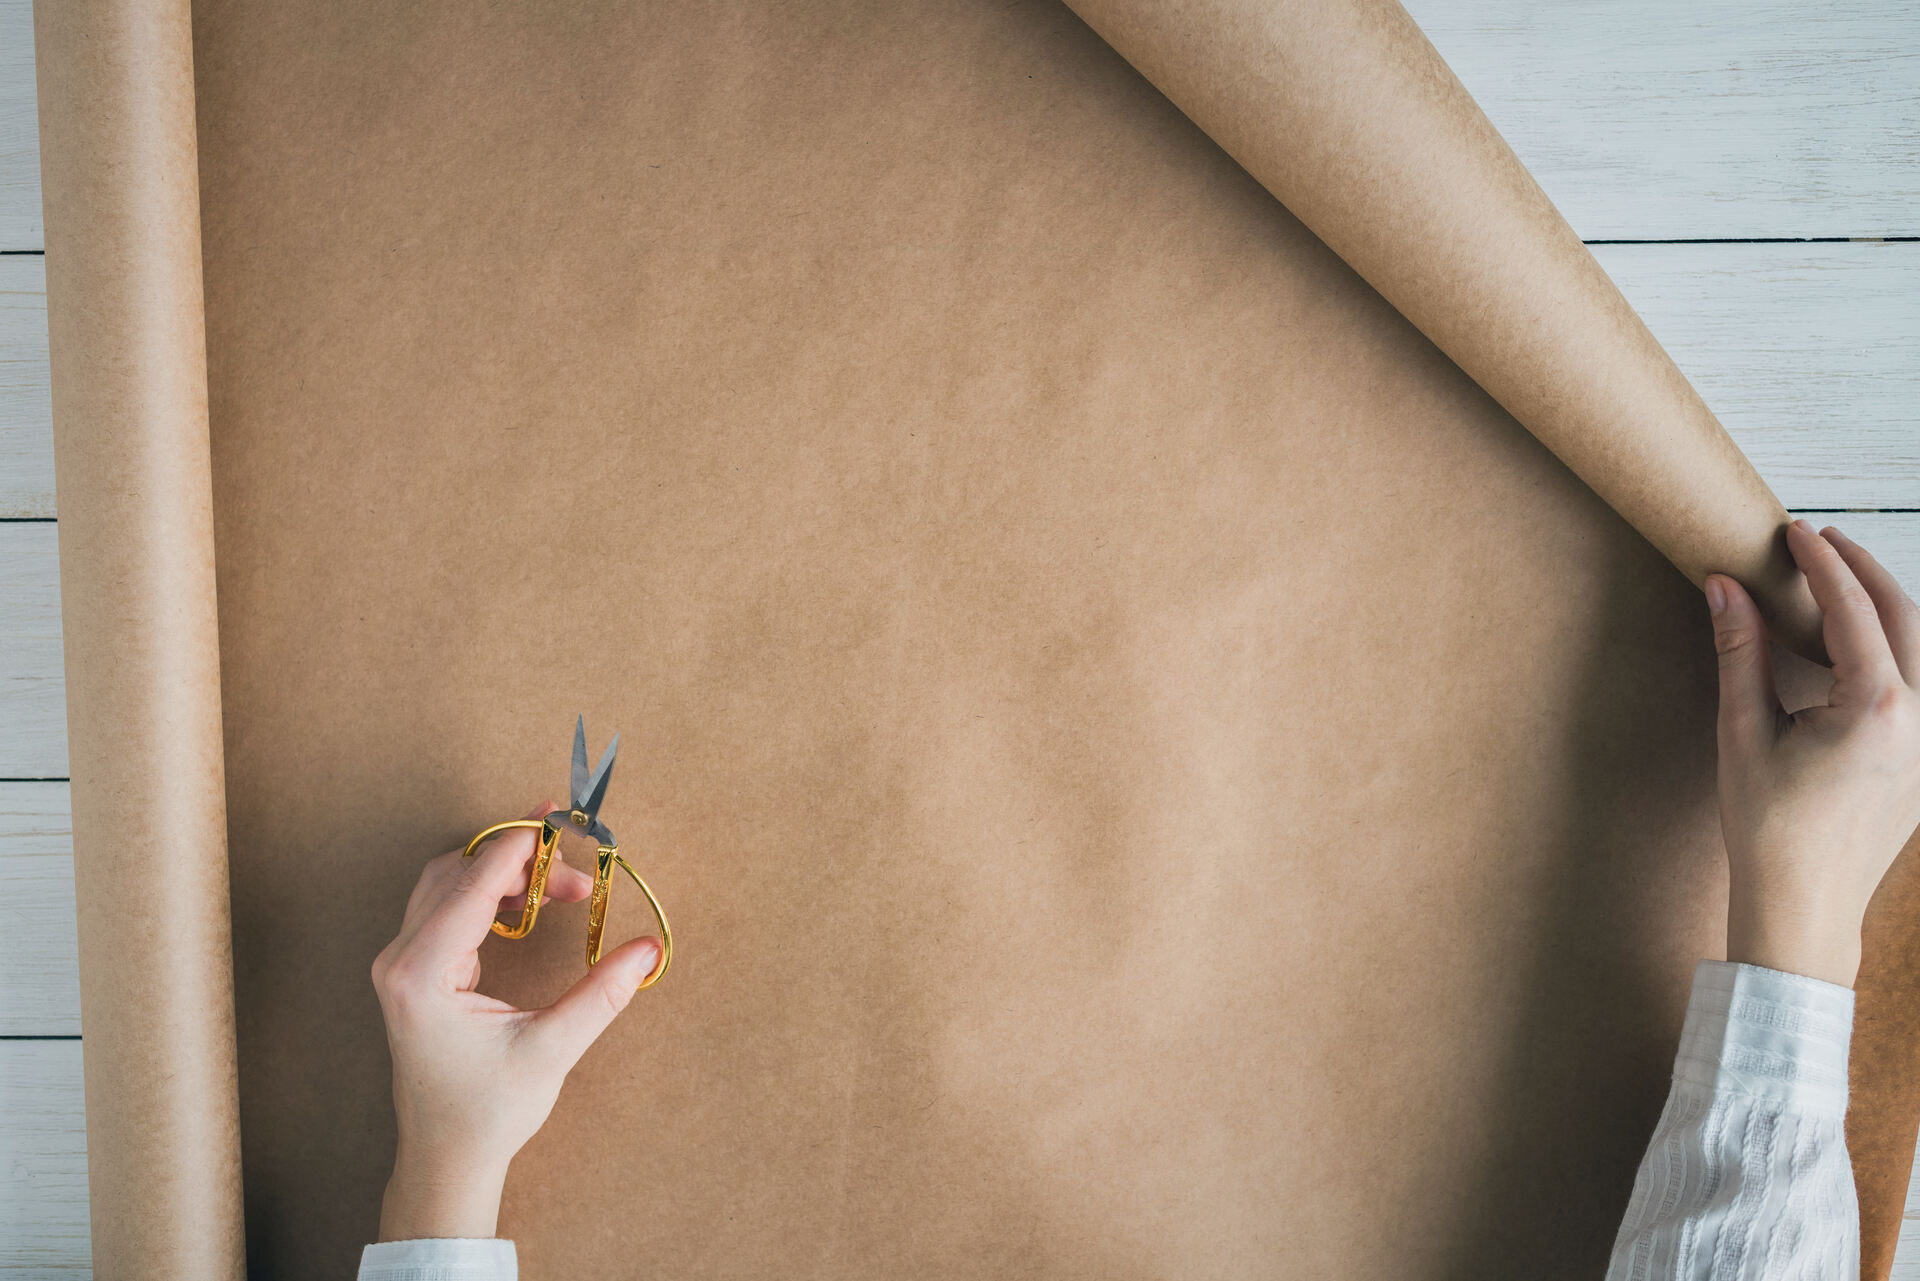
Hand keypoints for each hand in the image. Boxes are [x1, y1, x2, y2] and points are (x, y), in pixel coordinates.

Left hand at [370, 803, 662, 1238]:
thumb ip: (601, 994)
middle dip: (519, 861)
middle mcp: (401, 960)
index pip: (472, 885)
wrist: (445, 1156)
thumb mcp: (552, 1050)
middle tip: (575, 872)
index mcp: (424, 974)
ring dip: (503, 875)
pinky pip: (445, 908)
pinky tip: (526, 908)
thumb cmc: (487, 1111)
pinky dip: (488, 896)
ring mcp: (401, 965)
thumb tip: (647, 949)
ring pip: (447, 885)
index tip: (559, 826)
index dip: (519, 850)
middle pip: (456, 873)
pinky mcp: (413, 971)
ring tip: (560, 886)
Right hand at [1708, 521, 1919, 986]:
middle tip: (1822, 539)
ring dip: (1887, 605)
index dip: (1822, 564)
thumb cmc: (1769, 830)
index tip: (1794, 532)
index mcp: (1879, 707)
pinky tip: (1862, 641)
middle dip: (1864, 570)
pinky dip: (1898, 646)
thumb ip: (1741, 652)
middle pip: (1906, 616)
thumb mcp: (1744, 733)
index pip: (1853, 610)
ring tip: (1843, 579)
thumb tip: (1725, 587)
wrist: (1803, 907)